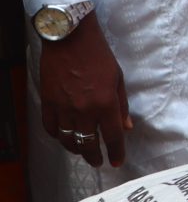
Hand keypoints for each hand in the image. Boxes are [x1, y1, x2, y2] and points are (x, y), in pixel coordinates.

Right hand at [38, 14, 128, 169]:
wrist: (70, 40)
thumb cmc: (98, 56)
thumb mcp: (118, 79)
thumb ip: (121, 105)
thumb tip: (126, 127)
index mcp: (106, 104)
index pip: (112, 137)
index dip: (116, 152)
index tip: (117, 161)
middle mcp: (84, 110)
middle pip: (88, 143)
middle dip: (94, 156)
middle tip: (98, 161)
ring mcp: (63, 107)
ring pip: (67, 139)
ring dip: (76, 149)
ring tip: (83, 151)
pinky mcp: (48, 102)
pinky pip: (51, 127)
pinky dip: (57, 136)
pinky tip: (64, 137)